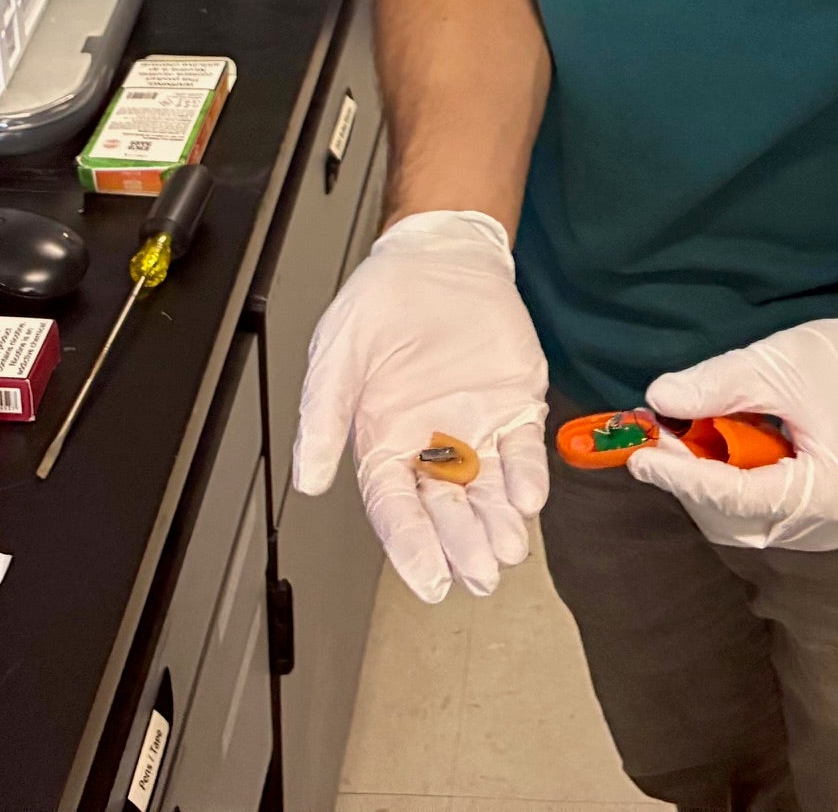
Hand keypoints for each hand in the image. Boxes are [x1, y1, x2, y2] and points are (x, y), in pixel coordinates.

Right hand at [294, 210, 549, 602]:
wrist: (437, 256)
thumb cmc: (379, 304)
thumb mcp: (338, 354)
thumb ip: (322, 417)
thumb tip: (308, 480)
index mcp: (384, 443)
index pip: (396, 509)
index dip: (411, 547)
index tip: (428, 581)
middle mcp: (432, 447)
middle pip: (447, 510)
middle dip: (462, 546)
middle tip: (478, 575)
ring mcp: (478, 429)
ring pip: (490, 491)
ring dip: (500, 523)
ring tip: (507, 548)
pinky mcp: (516, 405)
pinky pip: (524, 449)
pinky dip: (528, 475)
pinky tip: (529, 496)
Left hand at [625, 298, 837, 551]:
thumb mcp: (776, 364)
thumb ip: (715, 386)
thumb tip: (656, 401)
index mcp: (828, 493)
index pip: (737, 497)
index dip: (682, 477)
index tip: (639, 456)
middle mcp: (822, 525)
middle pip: (730, 518)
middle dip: (686, 477)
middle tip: (651, 435)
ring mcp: (816, 528)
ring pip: (734, 521)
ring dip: (699, 481)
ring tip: (676, 436)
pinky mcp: (807, 519)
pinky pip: (749, 513)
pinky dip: (720, 484)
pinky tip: (708, 448)